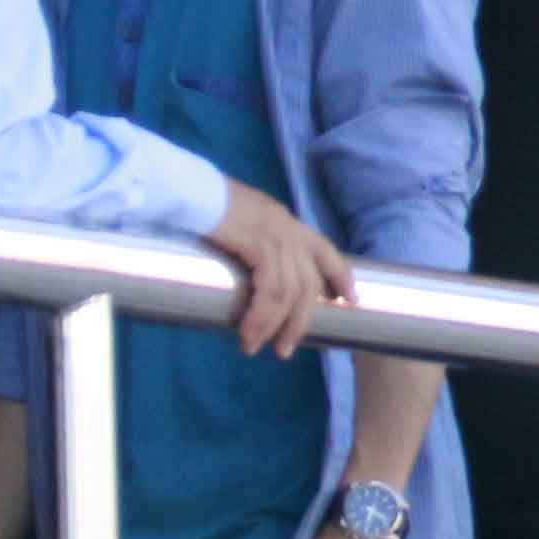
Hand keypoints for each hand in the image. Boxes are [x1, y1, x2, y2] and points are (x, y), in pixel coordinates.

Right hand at [200, 182, 349, 357]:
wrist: (188, 189)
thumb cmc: (204, 204)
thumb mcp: (240, 220)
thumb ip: (253, 240)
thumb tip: (250, 272)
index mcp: (285, 222)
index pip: (325, 250)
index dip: (340, 275)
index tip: (350, 299)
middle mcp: (288, 228)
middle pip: (309, 283)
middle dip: (300, 320)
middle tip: (284, 349)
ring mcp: (277, 235)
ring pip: (290, 292)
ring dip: (274, 325)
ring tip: (255, 346)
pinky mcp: (260, 244)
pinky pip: (270, 290)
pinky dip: (261, 316)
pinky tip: (248, 331)